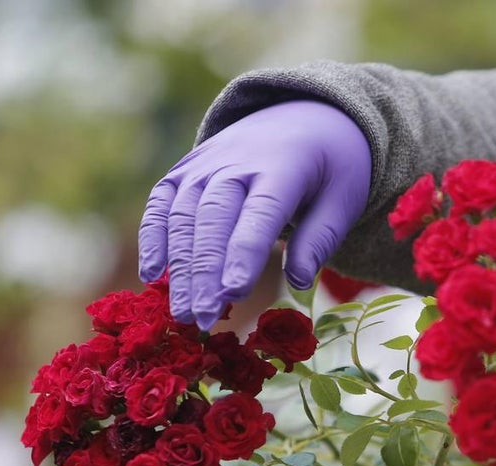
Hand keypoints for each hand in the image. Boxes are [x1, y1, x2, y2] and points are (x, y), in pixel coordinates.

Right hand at [138, 100, 371, 328]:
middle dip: (205, 273)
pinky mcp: (185, 170)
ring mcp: (205, 164)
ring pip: (183, 215)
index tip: (235, 293)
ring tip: (182, 314)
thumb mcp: (344, 197)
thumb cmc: (329, 168)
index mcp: (283, 166)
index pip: (259, 213)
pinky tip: (152, 276)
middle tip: (203, 319)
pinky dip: (152, 238)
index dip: (244, 254)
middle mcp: (237, 161)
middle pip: (214, 219)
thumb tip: (299, 281)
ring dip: (179, 267)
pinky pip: (161, 203)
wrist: (303, 116)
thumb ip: (321, 238)